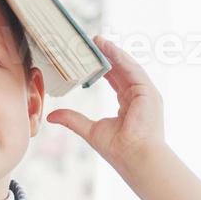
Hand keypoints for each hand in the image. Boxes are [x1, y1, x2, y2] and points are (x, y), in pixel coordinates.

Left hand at [46, 35, 166, 170]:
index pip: (115, 80)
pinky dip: (121, 58)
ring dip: (113, 52)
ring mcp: (146, 94)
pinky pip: (133, 69)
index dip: (102, 68)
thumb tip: (52, 116)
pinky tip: (109, 48)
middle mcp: (139, 97)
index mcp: (128, 105)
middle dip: (107, 55)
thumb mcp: (90, 130)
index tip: (89, 57)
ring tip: (98, 41)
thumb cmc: (119, 150)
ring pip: (127, 67)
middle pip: (121, 70)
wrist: (135, 158)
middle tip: (91, 42)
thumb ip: (72, 120)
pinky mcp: (148, 92)